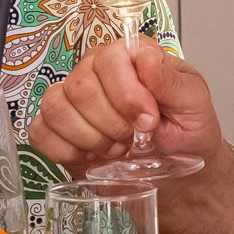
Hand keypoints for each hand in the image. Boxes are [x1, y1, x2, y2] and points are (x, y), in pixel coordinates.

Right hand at [29, 36, 228, 178]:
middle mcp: (96, 71)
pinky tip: (91, 157)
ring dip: (89, 137)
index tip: (149, 120)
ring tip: (115, 147)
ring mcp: (73, 100)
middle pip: (80, 85)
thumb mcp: (194, 105)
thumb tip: (144, 56)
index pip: (109, 58)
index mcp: (130, 56)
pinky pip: (40, 132)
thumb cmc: (187, 134)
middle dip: (110, 122)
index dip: (126, 93)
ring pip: (56, 107)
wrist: (180, 176)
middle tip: (134, 138)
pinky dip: (65, 150)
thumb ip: (170, 80)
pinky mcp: (57, 130)